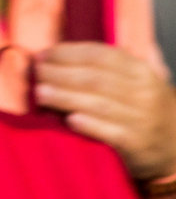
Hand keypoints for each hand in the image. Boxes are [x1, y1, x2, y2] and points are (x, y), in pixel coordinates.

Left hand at [34, 41, 175, 180]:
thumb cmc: (141, 107)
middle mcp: (144, 93)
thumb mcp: (132, 81)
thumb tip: (53, 55)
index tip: (42, 54)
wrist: (175, 145)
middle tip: (36, 73)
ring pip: (99, 104)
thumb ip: (102, 67)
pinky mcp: (138, 145)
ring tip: (40, 93)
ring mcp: (143, 119)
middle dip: (60, 73)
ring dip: (65, 97)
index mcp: (139, 71)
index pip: (99, 55)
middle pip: (94, 79)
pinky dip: (90, 125)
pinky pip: (112, 133)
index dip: (67, 53)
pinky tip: (69, 120)